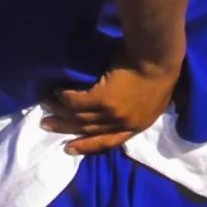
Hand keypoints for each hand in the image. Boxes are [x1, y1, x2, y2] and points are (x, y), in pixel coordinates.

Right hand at [41, 61, 178, 154]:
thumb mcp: (151, 98)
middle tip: (46, 125)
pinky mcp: (103, 99)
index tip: (69, 149)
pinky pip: (77, 101)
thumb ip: (134, 107)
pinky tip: (57, 91)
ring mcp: (112, 114)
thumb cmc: (160, 71)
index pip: (109, 142)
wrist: (159, 58)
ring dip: (61, 112)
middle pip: (89, 130)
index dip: (87, 146)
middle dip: (66, 129)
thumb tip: (117, 104)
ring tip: (45, 105)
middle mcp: (122, 124)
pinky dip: (65, 97)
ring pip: (80, 117)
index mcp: (137, 126)